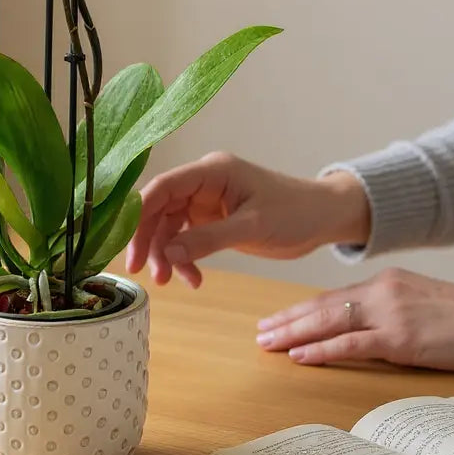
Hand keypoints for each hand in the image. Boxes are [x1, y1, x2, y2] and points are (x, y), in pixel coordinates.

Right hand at [126, 152, 370, 286]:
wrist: (324, 218)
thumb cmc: (295, 212)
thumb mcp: (253, 226)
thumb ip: (208, 239)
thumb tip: (168, 254)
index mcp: (211, 171)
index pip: (163, 186)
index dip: (139, 214)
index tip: (129, 246)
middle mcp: (202, 183)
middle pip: (159, 208)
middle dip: (150, 241)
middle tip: (145, 274)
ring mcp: (205, 201)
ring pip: (169, 227)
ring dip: (167, 255)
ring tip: (173, 283)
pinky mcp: (211, 220)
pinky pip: (185, 238)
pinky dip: (184, 259)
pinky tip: (194, 280)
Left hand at [256, 268, 453, 371]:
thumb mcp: (418, 300)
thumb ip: (387, 307)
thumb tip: (361, 322)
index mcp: (383, 282)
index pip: (331, 297)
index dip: (301, 309)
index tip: (277, 318)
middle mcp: (379, 293)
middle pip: (321, 306)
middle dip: (287, 319)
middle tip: (260, 331)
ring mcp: (388, 314)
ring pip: (328, 322)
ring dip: (294, 333)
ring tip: (268, 342)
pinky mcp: (400, 338)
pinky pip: (351, 344)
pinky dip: (322, 350)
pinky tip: (300, 355)